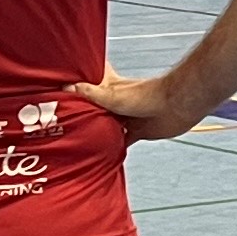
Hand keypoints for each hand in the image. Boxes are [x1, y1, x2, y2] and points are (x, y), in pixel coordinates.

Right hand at [72, 71, 208, 141]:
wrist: (176, 106)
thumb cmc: (147, 95)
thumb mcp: (112, 95)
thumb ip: (90, 93)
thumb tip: (66, 88)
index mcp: (109, 87)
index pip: (89, 80)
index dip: (77, 80)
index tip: (60, 84)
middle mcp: (116, 102)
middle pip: (95, 106)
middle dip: (81, 112)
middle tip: (60, 120)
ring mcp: (126, 117)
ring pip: (106, 125)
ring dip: (95, 131)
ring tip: (74, 139)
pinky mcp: (137, 132)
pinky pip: (120, 141)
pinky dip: (112, 148)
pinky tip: (100, 156)